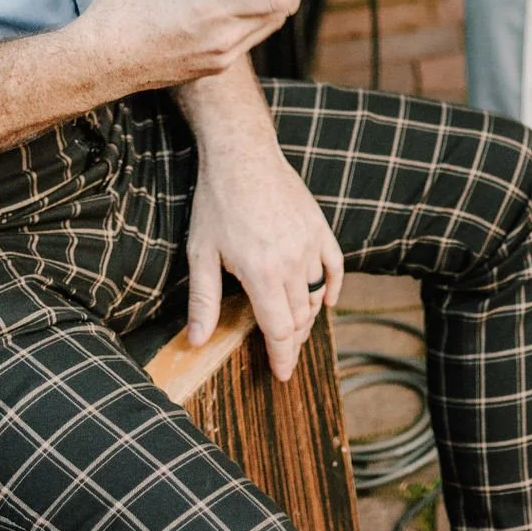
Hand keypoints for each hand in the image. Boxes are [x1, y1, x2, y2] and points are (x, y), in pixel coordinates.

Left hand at [182, 78, 343, 381]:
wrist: (242, 154)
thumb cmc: (217, 203)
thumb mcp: (201, 253)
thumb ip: (203, 300)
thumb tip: (197, 341)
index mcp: (263, 274)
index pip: (279, 330)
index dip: (282, 358)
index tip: (282, 376)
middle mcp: (292, 262)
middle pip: (299, 317)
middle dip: (291, 341)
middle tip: (281, 354)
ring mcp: (309, 243)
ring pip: (315, 295)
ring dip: (306, 317)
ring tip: (293, 330)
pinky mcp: (318, 226)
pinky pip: (334, 265)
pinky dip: (332, 287)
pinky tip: (326, 301)